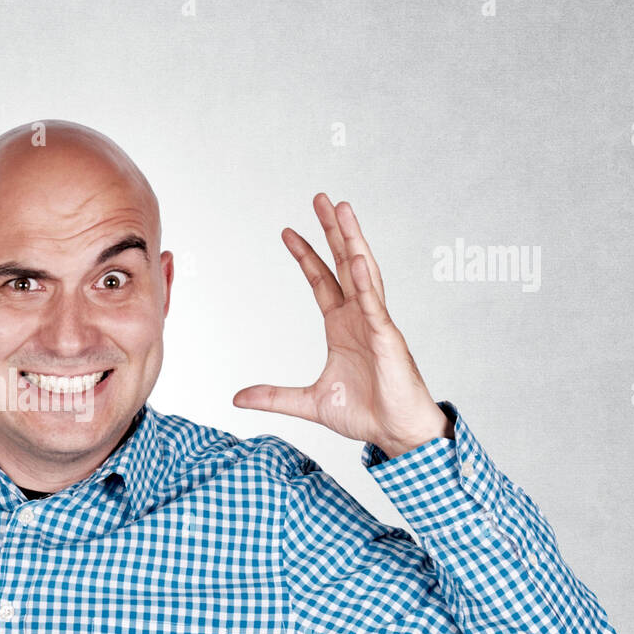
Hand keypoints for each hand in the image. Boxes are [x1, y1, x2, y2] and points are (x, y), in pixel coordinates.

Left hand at [232, 194, 451, 458]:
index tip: (287, 231)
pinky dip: (365, 283)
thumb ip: (274, 396)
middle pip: (344, 264)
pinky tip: (356, 259)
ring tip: (343, 210)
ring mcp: (376, 325)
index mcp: (342, 325)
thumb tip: (237, 397)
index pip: (322, 280)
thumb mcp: (309, 403)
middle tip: (322, 199)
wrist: (396, 434)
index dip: (306, 255)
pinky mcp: (388, 340)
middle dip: (333, 231)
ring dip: (352, 241)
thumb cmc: (365, 414)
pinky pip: (375, 306)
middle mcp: (360, 317)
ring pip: (364, 273)